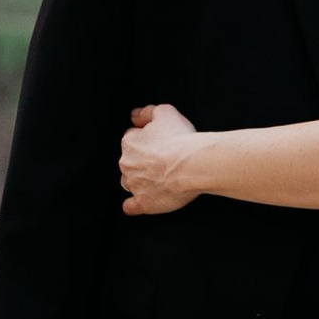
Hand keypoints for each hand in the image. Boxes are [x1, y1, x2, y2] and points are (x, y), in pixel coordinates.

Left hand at [119, 99, 204, 215]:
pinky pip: (131, 206)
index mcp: (130, 143)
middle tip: (161, 160)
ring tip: (157, 180)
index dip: (145, 140)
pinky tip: (141, 202)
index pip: (131, 139)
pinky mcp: (143, 203)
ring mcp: (134, 185)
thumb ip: (147, 112)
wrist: (191, 165)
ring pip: (130, 182)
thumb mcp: (165, 112)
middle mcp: (127, 164)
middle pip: (129, 161)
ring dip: (139, 180)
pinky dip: (134, 205)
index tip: (157, 143)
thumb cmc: (180, 139)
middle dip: (142, 161)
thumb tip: (136, 116)